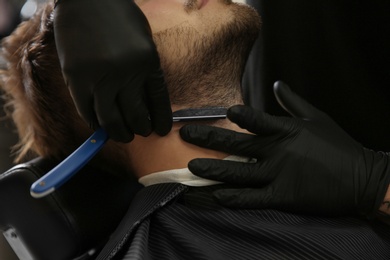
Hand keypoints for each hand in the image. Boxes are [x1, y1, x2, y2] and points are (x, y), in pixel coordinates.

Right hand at [54, 0, 171, 141]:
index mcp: (148, 62)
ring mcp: (99, 75)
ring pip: (111, 120)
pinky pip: (86, 110)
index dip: (162, 121)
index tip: (161, 131)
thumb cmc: (120, 18)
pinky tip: (101, 126)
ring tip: (123, 135)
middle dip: (141, 130)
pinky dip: (95, 123)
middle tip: (140, 132)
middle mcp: (125, 72)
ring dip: (119, 133)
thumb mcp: (144, 42)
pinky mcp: (75, 76)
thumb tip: (147, 104)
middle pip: (136, 116)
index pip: (160, 103)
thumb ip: (146, 71)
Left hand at [180, 81, 389, 216]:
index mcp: (287, 130)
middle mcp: (278, 151)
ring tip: (192, 166)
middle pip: (237, 144)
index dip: (239, 116)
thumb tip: (276, 84)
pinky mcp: (283, 196)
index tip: (223, 111)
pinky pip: (253, 198)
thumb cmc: (338, 145)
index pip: (257, 120)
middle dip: (209, 138)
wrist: (361, 178)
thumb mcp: (317, 117)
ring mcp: (279, 175)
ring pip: (239, 172)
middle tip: (186, 134)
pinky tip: (216, 195)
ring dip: (213, 169)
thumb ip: (292, 102)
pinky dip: (234, 197)